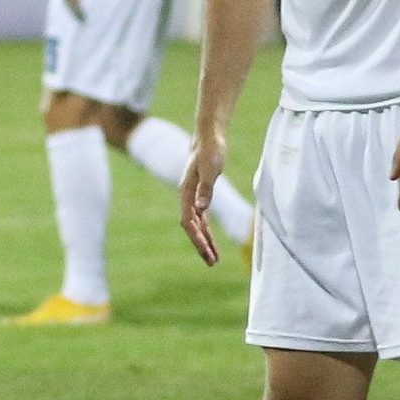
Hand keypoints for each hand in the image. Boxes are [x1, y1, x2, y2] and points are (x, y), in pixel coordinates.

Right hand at [179, 129, 226, 265]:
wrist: (208, 136)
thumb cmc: (210, 150)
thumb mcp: (210, 168)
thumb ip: (206, 188)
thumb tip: (201, 209)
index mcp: (186, 192)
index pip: (188, 221)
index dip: (196, 237)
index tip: (207, 251)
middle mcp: (187, 197)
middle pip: (191, 227)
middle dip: (201, 245)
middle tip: (211, 263)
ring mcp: (192, 197)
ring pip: (196, 225)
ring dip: (204, 241)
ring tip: (213, 258)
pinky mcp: (200, 194)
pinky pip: (201, 218)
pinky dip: (206, 230)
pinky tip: (211, 240)